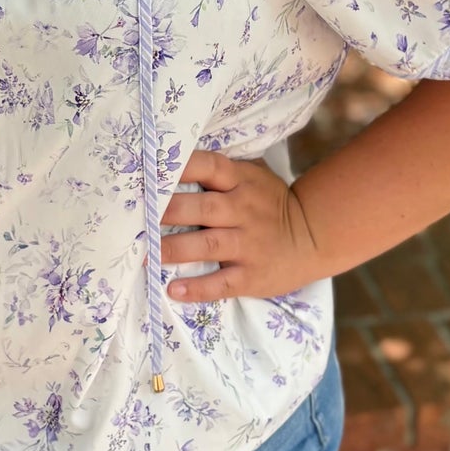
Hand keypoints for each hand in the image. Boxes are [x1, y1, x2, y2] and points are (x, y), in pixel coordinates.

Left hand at [157, 150, 324, 303]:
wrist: (313, 237)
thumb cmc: (270, 203)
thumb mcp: (253, 176)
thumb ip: (220, 171)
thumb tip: (171, 161)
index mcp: (241, 181)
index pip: (208, 166)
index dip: (178, 167)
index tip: (148, 172)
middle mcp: (242, 209)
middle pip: (200, 207)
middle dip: (166, 212)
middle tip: (136, 218)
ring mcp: (248, 244)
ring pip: (207, 245)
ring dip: (172, 250)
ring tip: (144, 256)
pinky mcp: (251, 275)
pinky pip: (221, 283)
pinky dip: (197, 288)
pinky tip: (173, 289)